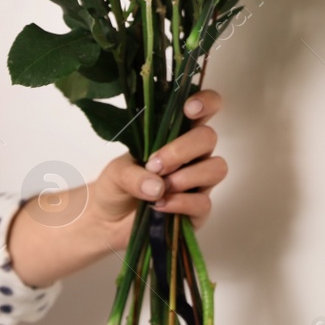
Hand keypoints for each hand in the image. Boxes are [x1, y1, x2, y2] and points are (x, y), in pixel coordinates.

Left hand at [7, 91, 226, 286]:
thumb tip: (157, 185)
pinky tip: (160, 206)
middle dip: (183, 149)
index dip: (206, 102)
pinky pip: (203, 203)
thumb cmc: (117, 186)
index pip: (204, 109)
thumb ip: (133, 174)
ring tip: (160, 188)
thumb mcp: (116, 173)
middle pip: (209, 137)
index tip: (189, 108)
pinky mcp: (198, 210)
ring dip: (187, 176)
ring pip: (216, 168)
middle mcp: (193, 155)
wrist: (108, 222)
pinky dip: (181, 203)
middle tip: (155, 164)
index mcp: (175, 135)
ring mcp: (199, 182)